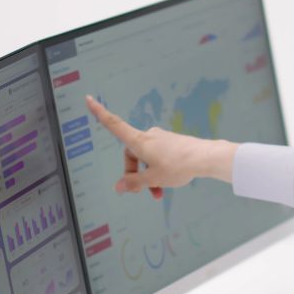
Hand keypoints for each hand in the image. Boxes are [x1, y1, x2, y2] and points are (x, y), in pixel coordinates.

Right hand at [84, 96, 236, 199]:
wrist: (205, 158)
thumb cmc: (177, 166)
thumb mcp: (153, 179)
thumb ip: (134, 183)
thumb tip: (118, 186)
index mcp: (139, 142)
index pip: (114, 125)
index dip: (100, 113)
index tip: (88, 99)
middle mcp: (148, 136)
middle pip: (132, 154)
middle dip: (134, 173)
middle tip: (142, 191)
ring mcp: (161, 139)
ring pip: (147, 159)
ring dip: (148, 176)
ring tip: (157, 193)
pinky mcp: (172, 143)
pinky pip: (159, 158)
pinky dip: (159, 171)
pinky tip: (167, 183)